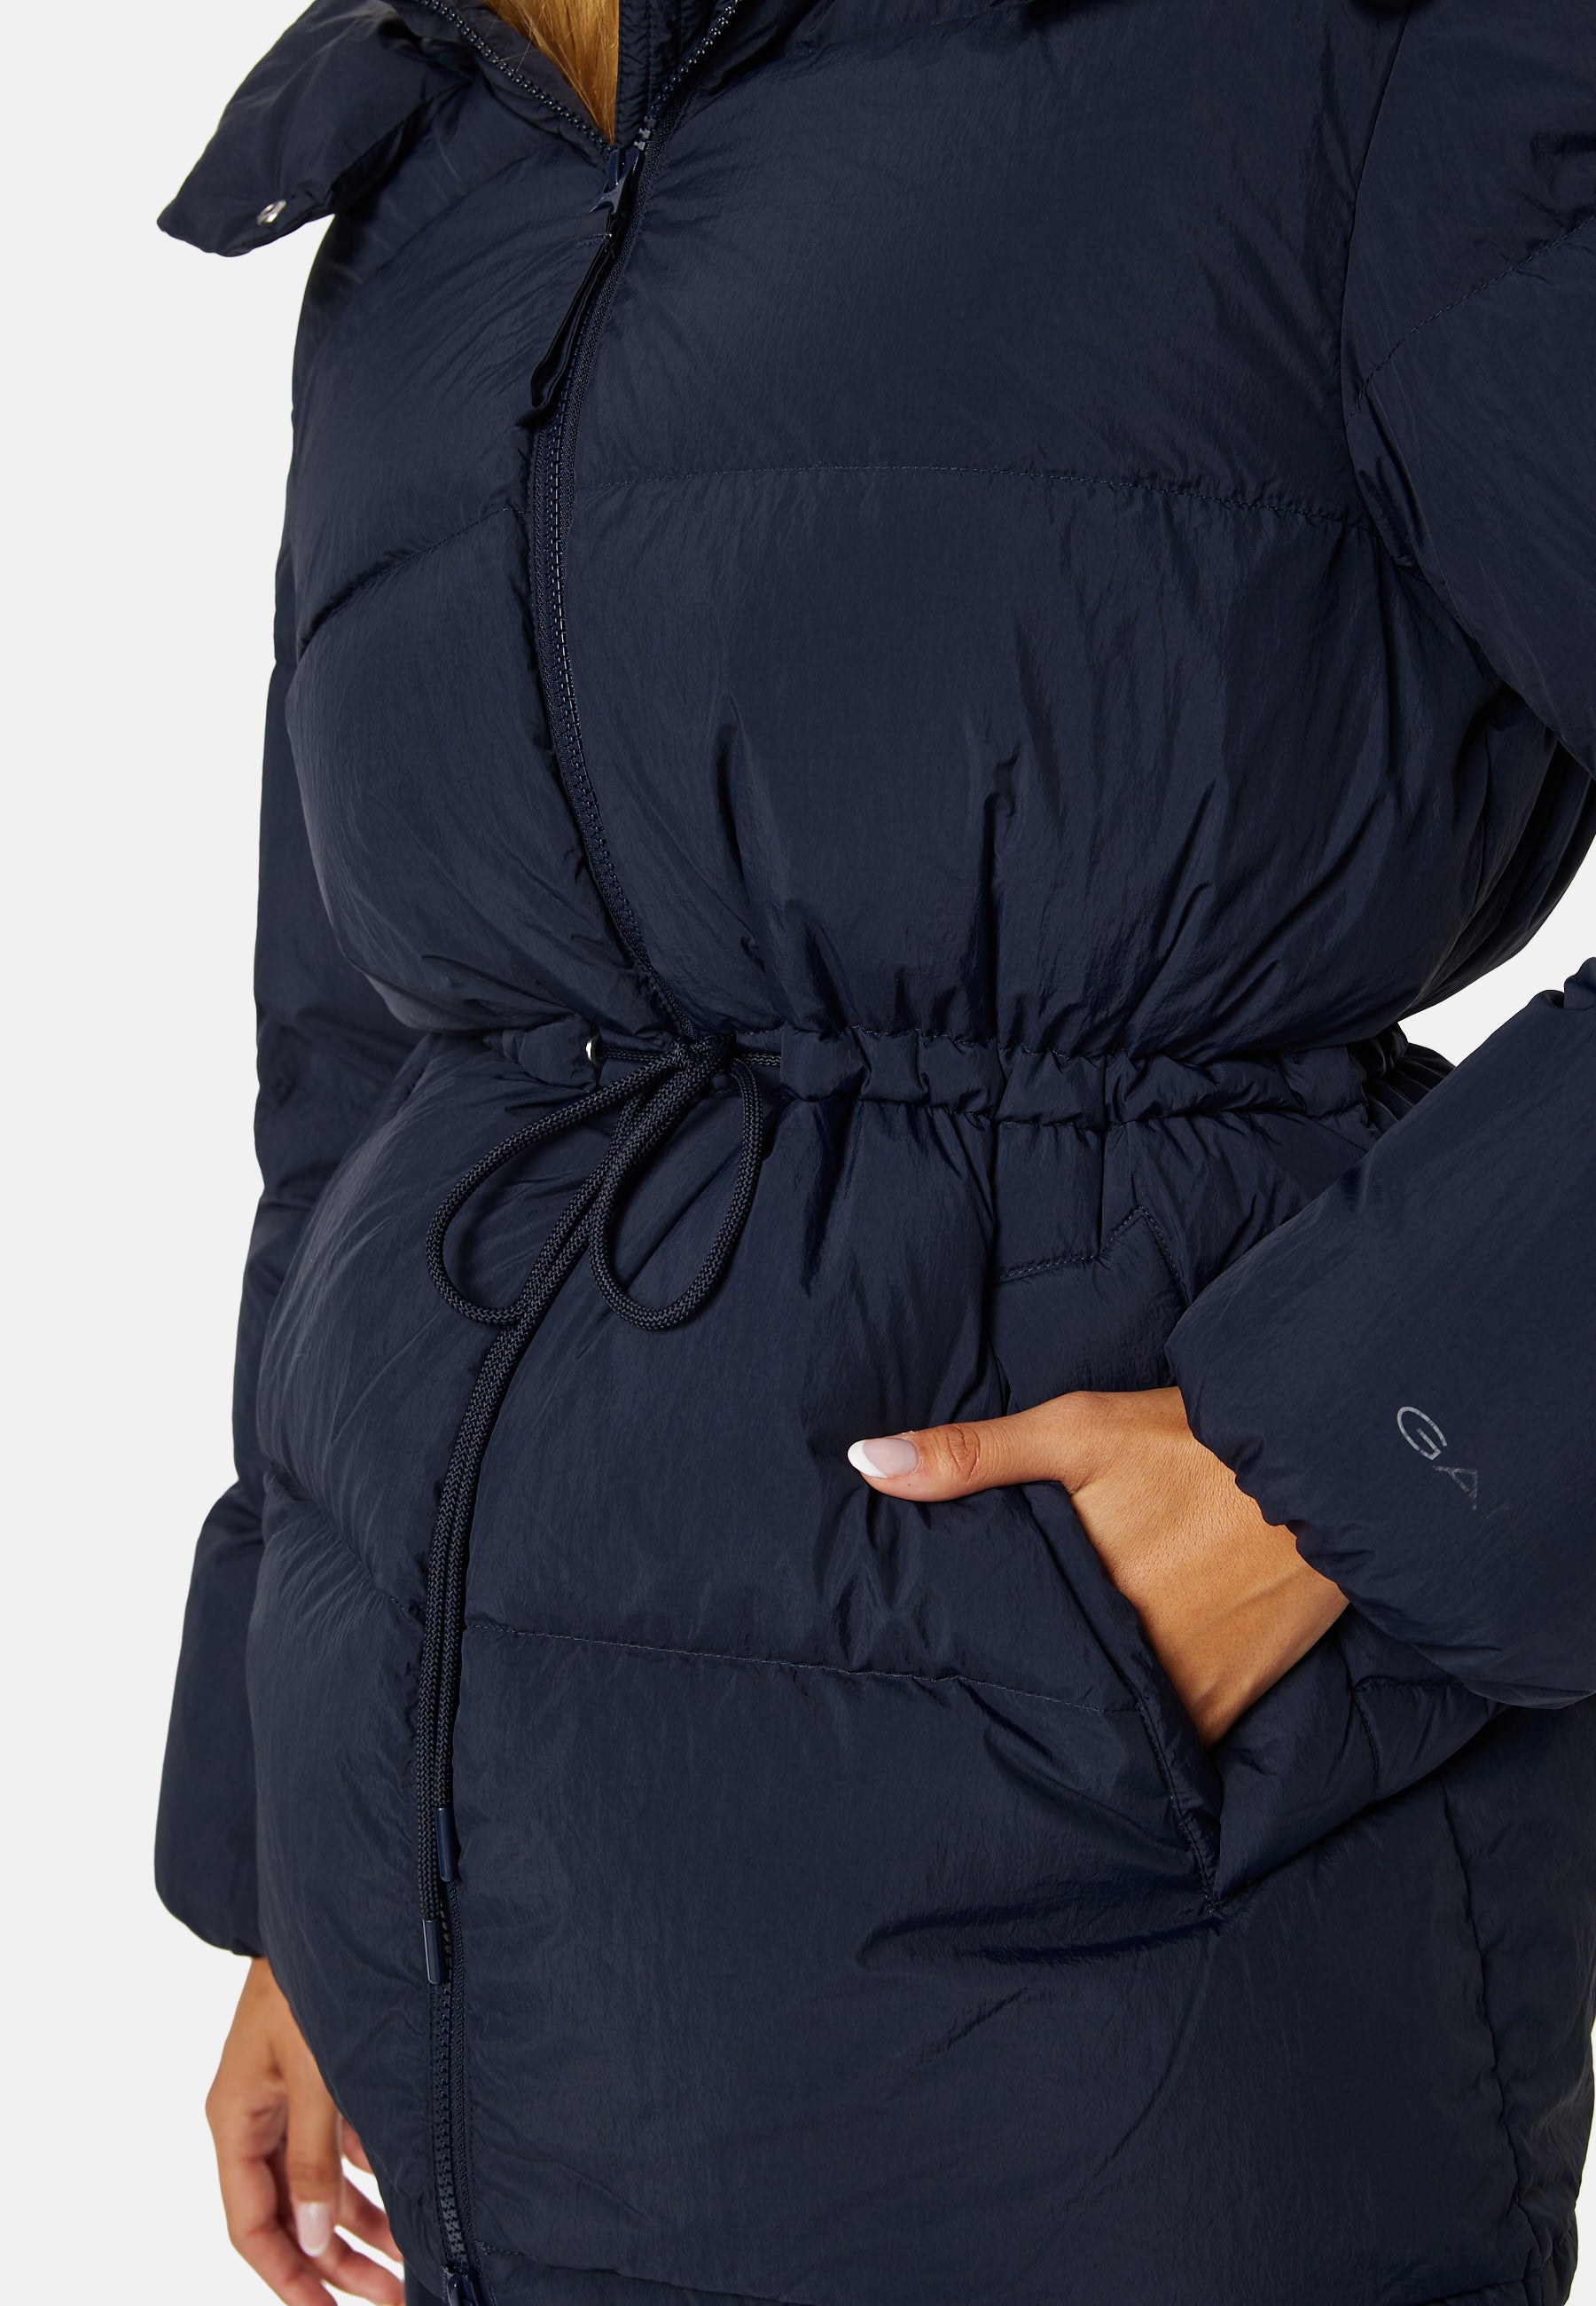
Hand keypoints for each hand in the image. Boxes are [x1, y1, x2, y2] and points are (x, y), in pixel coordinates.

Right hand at [207, 1957, 402, 2304]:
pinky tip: (405, 2203)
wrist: (331, 1904)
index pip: (250, 2227)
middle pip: (289, 2216)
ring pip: (319, 2185)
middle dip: (334, 2263)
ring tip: (404, 2268)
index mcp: (237, 2119)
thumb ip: (313, 2156)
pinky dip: (370, 2178)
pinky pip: (342, 2147)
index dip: (286, 2279)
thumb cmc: (310, 1980)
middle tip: (389, 2299)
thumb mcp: (313, 2073)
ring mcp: (292, 2098)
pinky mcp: (325, 2077)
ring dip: (358, 2226)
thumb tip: (310, 2239)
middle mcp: (260, 2116)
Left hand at [848, 1386, 1344, 1742]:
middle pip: (1052, 1699)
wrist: (1332, 1467)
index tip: (923, 1671)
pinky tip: (1114, 1719)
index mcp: (1080, 1603)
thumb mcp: (1076, 1431)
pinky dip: (1143, 1732)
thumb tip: (863, 1462)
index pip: (998, 1656)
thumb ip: (970, 1455)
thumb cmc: (1195, 1443)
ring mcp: (1185, 1693)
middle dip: (1018, 1699)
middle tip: (971, 1703)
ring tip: (1041, 1711)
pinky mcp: (1231, 1704)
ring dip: (1080, 1722)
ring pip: (1108, 1727)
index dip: (963, 1665)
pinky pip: (1172, 1740)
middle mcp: (1130, 1664)